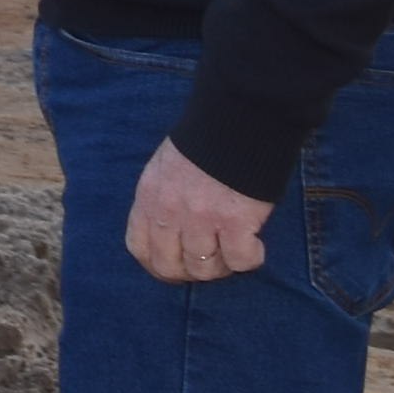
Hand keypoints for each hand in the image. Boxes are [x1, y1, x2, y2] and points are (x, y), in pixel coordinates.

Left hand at [125, 139, 278, 284]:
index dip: (157, 265)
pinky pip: (240, 261)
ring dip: (222, 267)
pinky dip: (250, 258)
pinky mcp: (235, 222)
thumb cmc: (205, 144)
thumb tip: (170, 233)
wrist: (238, 120)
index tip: (176, 268)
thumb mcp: (165, 168)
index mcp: (149, 196)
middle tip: (212, 262)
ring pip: (204, 269)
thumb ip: (162, 200)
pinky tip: (254, 244)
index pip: (139, 247)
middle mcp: (169, 212)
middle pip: (169, 266)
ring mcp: (201, 219)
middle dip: (190, 272)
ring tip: (235, 249)